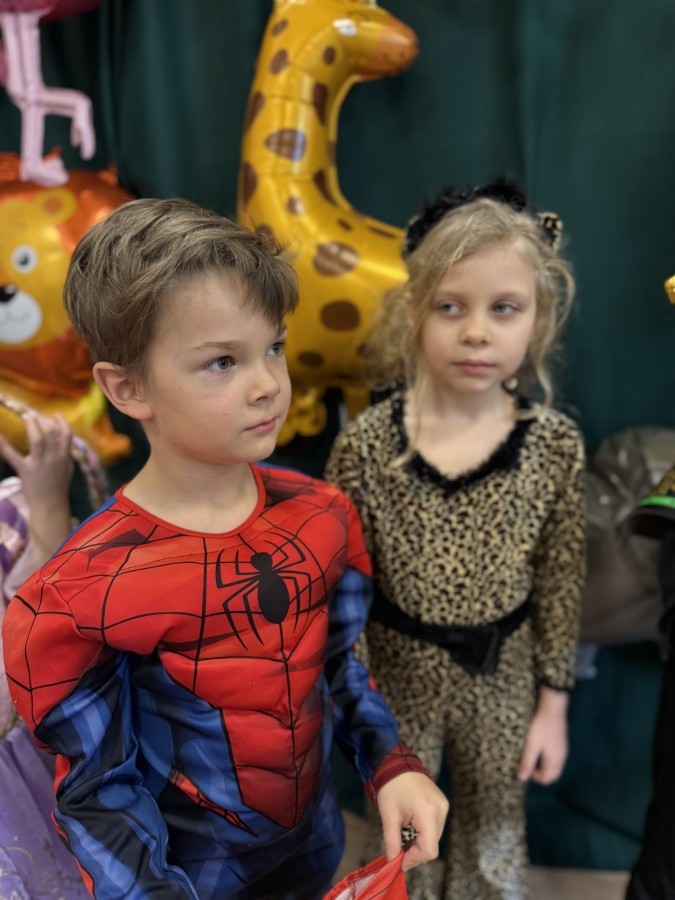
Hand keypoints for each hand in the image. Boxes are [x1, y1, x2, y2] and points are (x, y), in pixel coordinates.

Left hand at [0, 412, 73, 560]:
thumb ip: (66, 453)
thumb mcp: (67, 468)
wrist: (50, 505)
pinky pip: (14, 456)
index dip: (61, 422)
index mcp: (64, 456)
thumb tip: (63, 439)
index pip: (66, 435)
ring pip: (37, 439)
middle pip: (50, 433)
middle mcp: (54, 457)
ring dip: (32, 426)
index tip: (55, 415)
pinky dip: (5, 445)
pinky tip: (0, 436)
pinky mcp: (26, 470)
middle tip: (33, 416)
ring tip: (27, 418)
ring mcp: (40, 463)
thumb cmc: (58, 487)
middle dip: (42, 421)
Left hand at [376, 771, 448, 871]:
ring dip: (419, 843)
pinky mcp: (442, 804)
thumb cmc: (391, 788)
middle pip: (432, 845)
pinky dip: (423, 833)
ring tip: (403, 836)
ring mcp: (443, 806)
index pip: (429, 849)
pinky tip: (411, 827)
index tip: (398, 861)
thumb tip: (393, 864)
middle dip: (415, 852)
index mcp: (428, 812)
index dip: (414, 860)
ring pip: (434, 838)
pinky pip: (435, 827)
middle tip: (398, 850)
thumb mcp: (388, 817)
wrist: (397, 763)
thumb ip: (392, 843)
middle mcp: (441, 810)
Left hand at [518, 686, 568, 784]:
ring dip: (542, 765)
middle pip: (552, 774)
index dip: (533, 776)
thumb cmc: (541, 726)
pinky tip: (537, 748)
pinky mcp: (561, 741)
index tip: (523, 766)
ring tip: (530, 756)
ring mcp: (563, 749)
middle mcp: (562, 758)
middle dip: (539, 773)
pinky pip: (555, 757)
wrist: (553, 706)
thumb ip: (527, 762)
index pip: (546, 779)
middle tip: (526, 764)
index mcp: (555, 761)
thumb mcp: (531, 744)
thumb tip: (522, 779)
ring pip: (554, 766)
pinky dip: (546, 758)